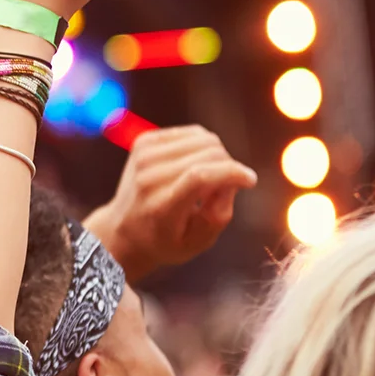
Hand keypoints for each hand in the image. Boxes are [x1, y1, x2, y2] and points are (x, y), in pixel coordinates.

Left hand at [84, 126, 256, 282]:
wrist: (124, 230)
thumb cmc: (166, 240)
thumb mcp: (198, 243)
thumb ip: (219, 214)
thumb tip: (232, 179)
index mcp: (161, 206)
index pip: (200, 177)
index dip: (232, 173)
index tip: (250, 181)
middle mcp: (149, 178)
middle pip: (208, 154)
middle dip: (228, 168)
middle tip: (224, 188)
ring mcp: (144, 156)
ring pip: (204, 138)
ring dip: (218, 156)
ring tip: (209, 178)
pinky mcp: (144, 141)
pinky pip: (192, 133)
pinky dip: (203, 146)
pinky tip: (196, 164)